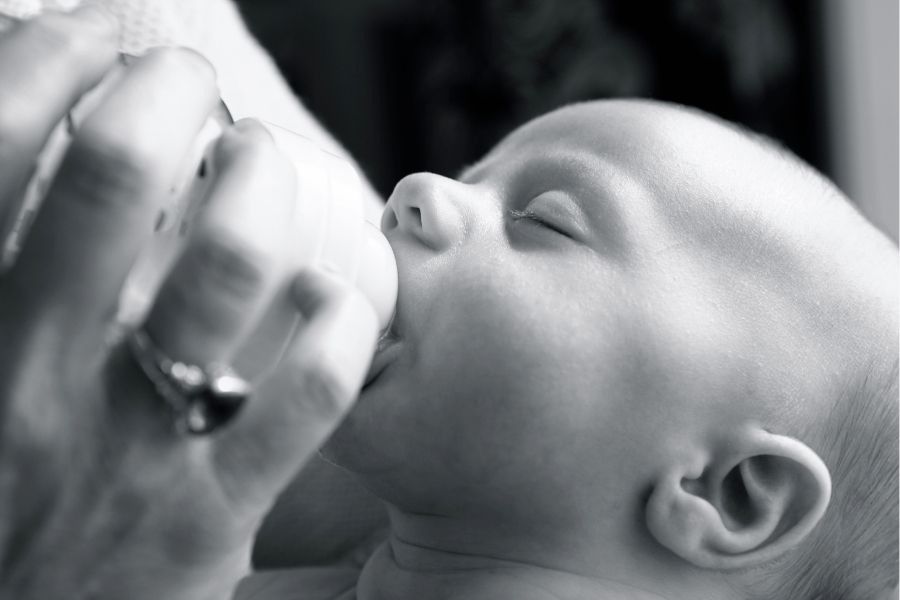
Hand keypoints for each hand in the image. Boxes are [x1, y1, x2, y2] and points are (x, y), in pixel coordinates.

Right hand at [0, 8, 377, 598]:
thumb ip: (1, 268)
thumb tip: (48, 151)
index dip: (55, 57)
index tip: (103, 37)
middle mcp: (29, 378)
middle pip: (116, 174)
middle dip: (170, 90)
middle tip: (193, 81)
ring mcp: (128, 448)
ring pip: (231, 264)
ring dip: (263, 185)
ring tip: (261, 165)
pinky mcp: (210, 516)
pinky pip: (312, 388)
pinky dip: (340, 319)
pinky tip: (329, 298)